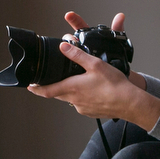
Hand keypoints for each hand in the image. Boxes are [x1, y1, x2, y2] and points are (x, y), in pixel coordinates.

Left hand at [29, 11, 159, 128]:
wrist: (129, 103)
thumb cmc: (114, 85)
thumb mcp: (95, 64)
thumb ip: (77, 55)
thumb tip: (63, 47)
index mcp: (72, 88)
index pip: (47, 90)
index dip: (36, 88)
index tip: (30, 86)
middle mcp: (74, 100)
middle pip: (58, 94)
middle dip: (53, 87)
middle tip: (51, 80)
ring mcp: (83, 108)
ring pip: (70, 98)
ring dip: (70, 91)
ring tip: (78, 82)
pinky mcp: (91, 112)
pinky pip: (82, 103)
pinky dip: (83, 96)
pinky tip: (93, 90)